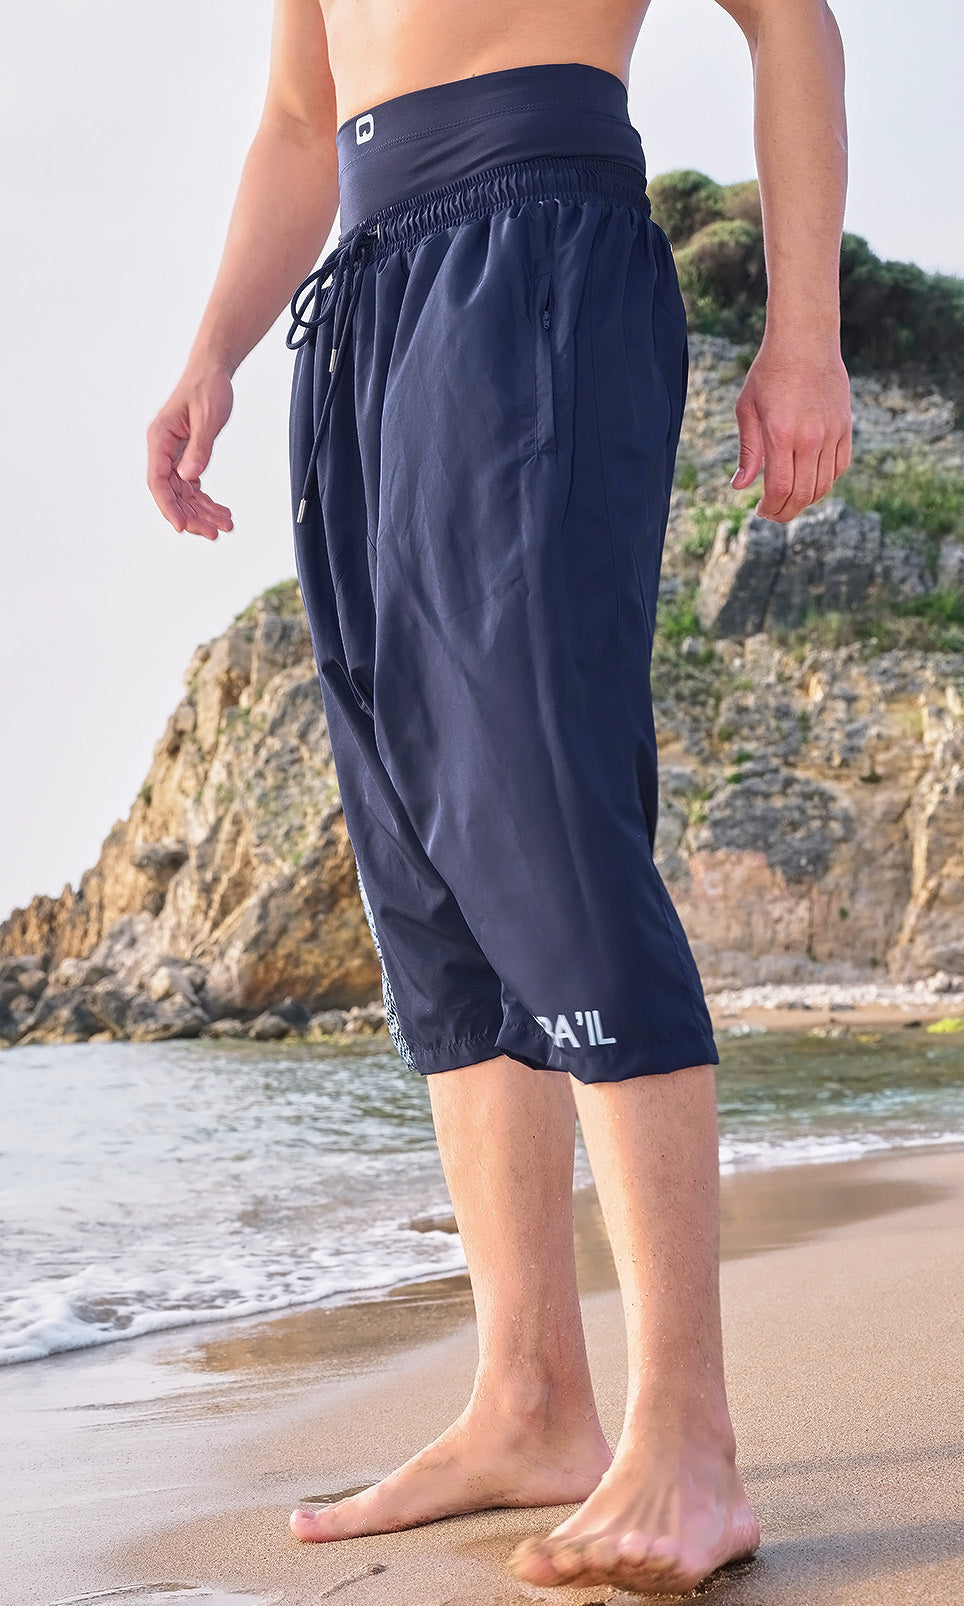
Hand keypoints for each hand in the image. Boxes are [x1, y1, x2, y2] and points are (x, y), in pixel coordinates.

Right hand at [147, 366, 234, 540]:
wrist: (213, 371)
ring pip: (184, 494)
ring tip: (225, 525)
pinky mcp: (186, 456)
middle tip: (214, 532)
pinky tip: (222, 511)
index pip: (158, 481)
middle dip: (191, 516)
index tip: (182, 527)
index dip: (169, 507)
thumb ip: (199, 448)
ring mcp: (173, 455)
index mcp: (159, 438)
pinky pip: (193, 486)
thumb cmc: (208, 387)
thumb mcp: (208, 417)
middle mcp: (162, 449)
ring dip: (202, 512)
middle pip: (171, 493)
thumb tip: (189, 476)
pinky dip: (206, 500)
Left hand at [729, 334, 851, 522]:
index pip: (780, 488)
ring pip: (823, 485)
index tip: (761, 511)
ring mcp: (832, 433)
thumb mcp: (747, 409)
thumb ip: (748, 451)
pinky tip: (809, 481)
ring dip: (805, 500)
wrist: (805, 341)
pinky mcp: (845, 427)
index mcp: (781, 434)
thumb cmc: (769, 373)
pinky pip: (839, 467)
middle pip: (803, 493)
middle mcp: (810, 437)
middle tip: (773, 514)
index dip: (771, 507)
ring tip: (789, 501)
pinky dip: (825, 482)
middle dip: (786, 511)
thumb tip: (740, 487)